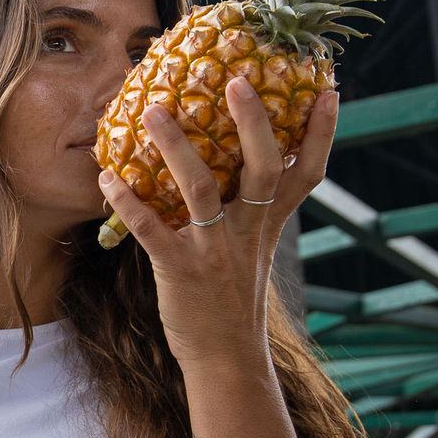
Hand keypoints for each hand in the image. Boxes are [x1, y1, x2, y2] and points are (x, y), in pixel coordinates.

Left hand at [97, 78, 337, 368]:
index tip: (329, 90)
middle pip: (261, 168)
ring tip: (151, 110)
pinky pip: (152, 230)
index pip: (307, 173)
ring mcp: (216, 249)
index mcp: (269, 222)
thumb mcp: (255, 248)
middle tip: (239, 81)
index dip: (322, 134)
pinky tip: (107, 176)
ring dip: (175, 147)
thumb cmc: (234, 295)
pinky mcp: (181, 269)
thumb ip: (253, 206)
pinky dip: (128, 203)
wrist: (225, 356)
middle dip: (253, 123)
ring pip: (201, 189)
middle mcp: (248, 230)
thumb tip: (244, 160)